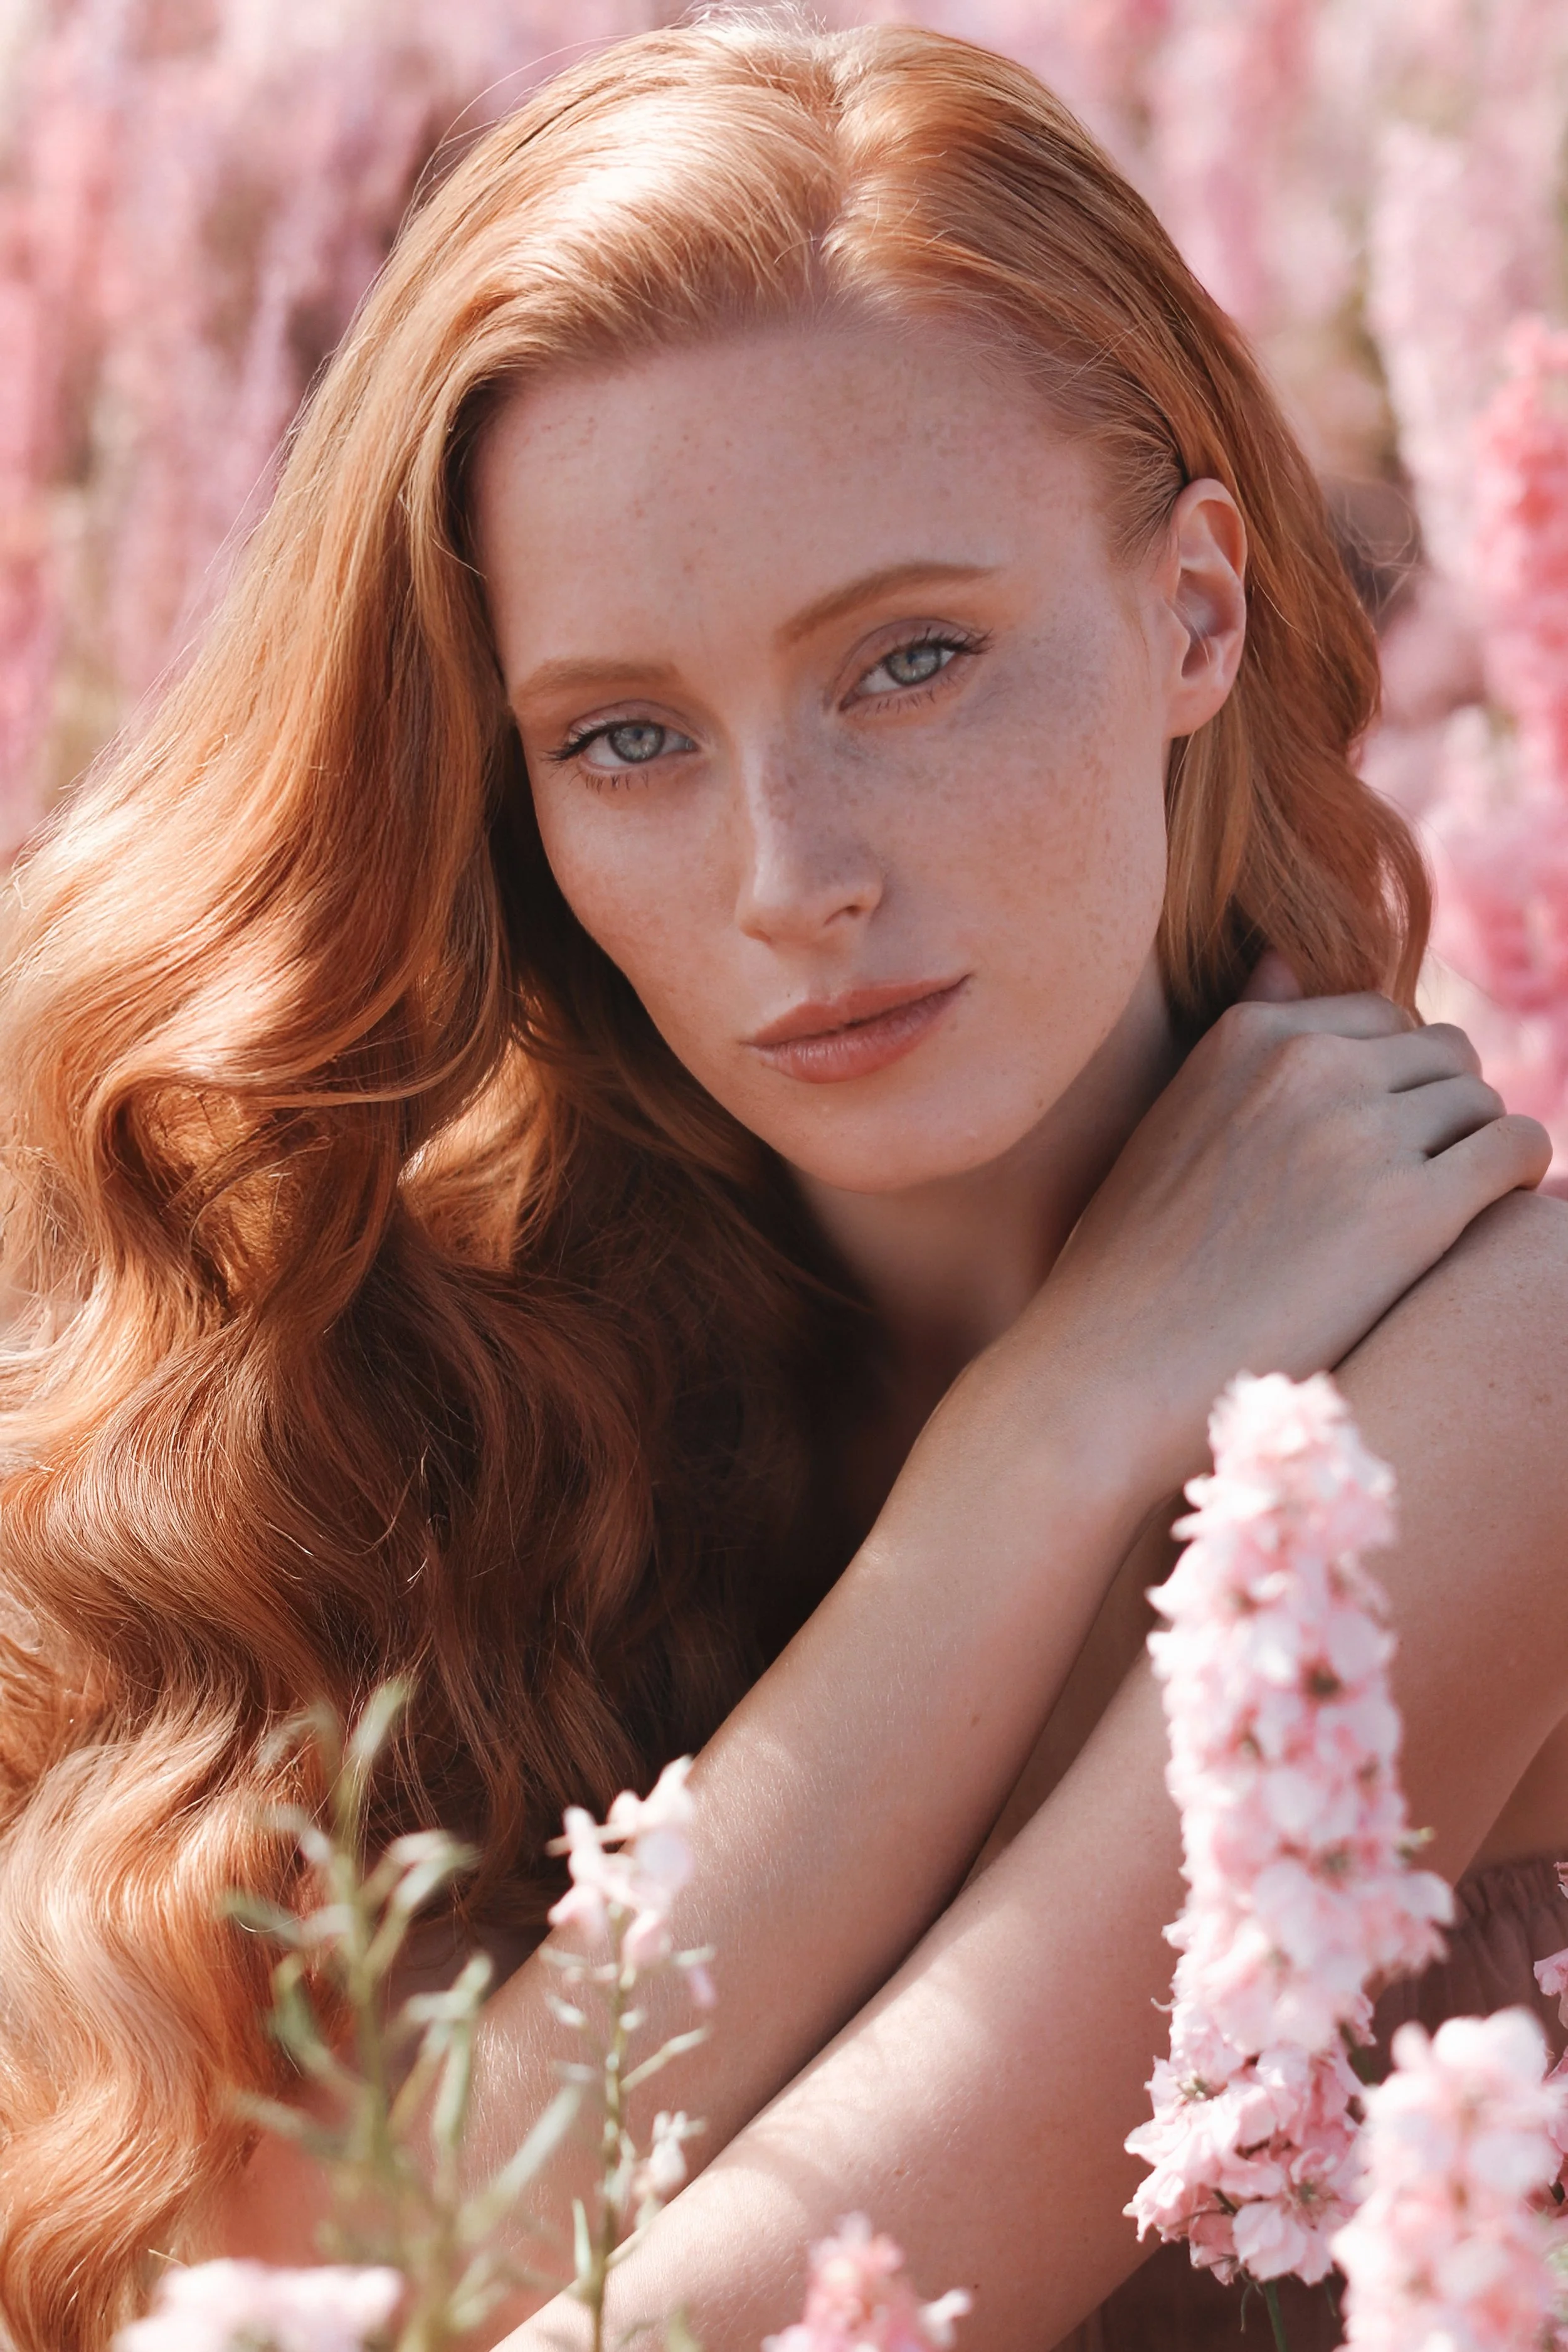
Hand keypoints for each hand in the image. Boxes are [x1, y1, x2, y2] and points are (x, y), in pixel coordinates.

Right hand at [977, 969, 1549, 1503]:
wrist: (1110, 1370)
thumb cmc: (1131, 1267)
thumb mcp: (1169, 1121)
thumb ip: (1238, 1041)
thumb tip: (1282, 959)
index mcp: (1246, 1037)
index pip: (1380, 1017)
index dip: (1395, 1082)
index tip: (1383, 1141)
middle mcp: (1308, 1065)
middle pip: (1442, 1054)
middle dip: (1441, 1114)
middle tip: (1419, 1185)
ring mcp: (1360, 1133)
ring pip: (1482, 1102)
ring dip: (1476, 1153)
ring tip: (1446, 1214)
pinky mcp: (1409, 1210)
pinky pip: (1515, 1149)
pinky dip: (1519, 1178)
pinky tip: (1487, 1221)